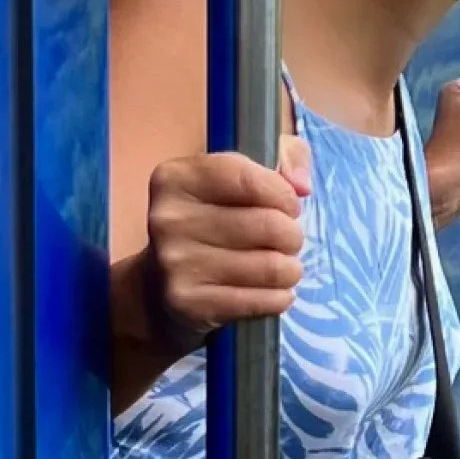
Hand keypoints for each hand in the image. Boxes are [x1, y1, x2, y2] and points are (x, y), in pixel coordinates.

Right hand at [140, 137, 312, 351]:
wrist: (158, 286)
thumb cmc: (214, 218)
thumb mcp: (244, 172)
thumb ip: (286, 155)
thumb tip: (301, 185)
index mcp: (177, 178)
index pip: (249, 179)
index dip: (283, 195)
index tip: (287, 206)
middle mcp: (168, 219)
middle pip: (268, 225)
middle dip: (292, 236)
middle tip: (285, 241)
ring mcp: (174, 263)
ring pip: (271, 266)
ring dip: (290, 269)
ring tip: (280, 266)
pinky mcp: (188, 303)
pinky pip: (262, 301)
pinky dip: (280, 297)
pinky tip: (272, 292)